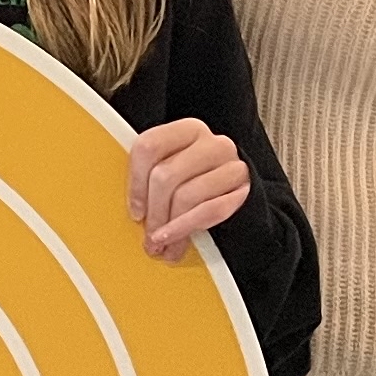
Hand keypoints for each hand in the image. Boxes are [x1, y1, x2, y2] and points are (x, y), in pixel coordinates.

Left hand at [124, 119, 250, 259]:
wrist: (240, 191)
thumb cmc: (198, 182)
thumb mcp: (173, 169)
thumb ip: (151, 176)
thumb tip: (132, 209)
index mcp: (185, 130)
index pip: (149, 146)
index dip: (135, 182)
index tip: (134, 210)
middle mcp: (210, 142)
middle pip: (166, 175)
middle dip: (154, 212)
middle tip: (147, 236)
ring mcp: (231, 164)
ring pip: (187, 195)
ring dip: (169, 226)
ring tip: (161, 244)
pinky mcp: (243, 188)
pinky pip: (210, 210)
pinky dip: (187, 228)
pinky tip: (176, 241)